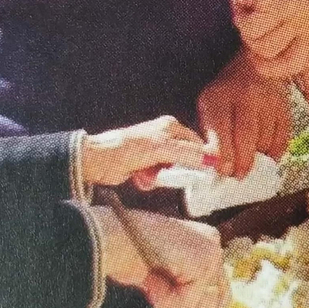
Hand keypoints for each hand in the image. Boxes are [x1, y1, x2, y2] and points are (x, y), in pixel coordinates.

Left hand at [83, 115, 209, 188]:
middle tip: (168, 174)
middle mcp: (164, 137)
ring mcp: (155, 152)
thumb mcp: (161, 149)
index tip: (206, 173)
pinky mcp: (146, 166)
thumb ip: (188, 154)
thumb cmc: (125, 148)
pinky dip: (150, 181)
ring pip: (171, 171)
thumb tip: (211, 158)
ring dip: (161, 177)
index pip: (197, 143)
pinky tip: (140, 177)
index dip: (202, 158)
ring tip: (148, 175)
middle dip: (176, 170)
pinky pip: (158, 178)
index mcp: (170, 127)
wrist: (97, 161)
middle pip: (185, 159)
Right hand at [98, 209, 227, 307]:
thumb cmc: (126, 257)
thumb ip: (189, 306)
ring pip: (202, 307)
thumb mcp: (163, 286)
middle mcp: (212, 245)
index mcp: (203, 246)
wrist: (107, 237)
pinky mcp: (203, 260)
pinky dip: (165, 302)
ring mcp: (210, 251)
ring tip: (151, 294)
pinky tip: (150, 286)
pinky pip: (187, 302)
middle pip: (220, 302)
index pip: (220, 293)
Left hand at [197, 51, 292, 178]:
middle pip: (246, 136)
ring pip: (265, 139)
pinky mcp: (284, 106)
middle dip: (243, 162)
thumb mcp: (208, 108)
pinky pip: (282, 137)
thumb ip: (209, 135)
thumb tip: (216, 166)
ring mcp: (267, 99)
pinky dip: (275, 151)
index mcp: (218, 96)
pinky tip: (266, 156)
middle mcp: (244, 95)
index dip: (223, 154)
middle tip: (239, 175)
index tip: (224, 171)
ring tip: (250, 163)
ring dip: (258, 157)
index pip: (220, 129)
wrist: (251, 67)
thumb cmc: (225, 95)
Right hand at [223, 0, 308, 93]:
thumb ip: (278, 46)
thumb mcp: (273, 21)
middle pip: (285, 63)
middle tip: (252, 44)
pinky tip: (247, 4)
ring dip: (249, 33)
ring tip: (253, 13)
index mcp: (307, 27)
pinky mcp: (279, 4)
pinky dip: (242, 18)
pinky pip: (253, 30)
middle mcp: (306, 21)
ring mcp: (295, 13)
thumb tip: (282, 78)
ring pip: (264, 47)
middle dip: (264, 60)